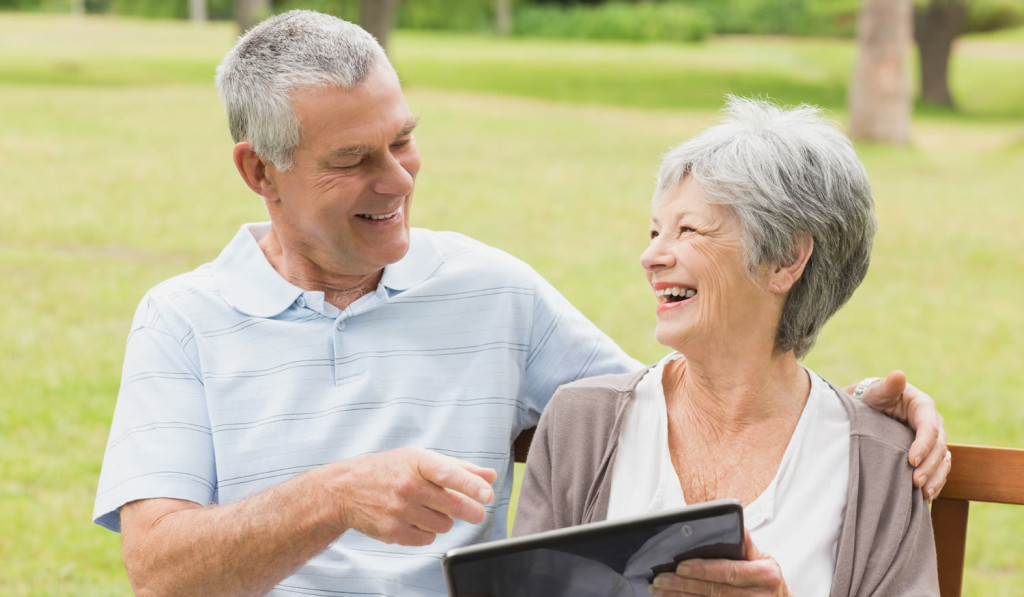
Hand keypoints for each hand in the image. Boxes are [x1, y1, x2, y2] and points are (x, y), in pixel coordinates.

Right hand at [325, 447, 496, 545]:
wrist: (346, 489)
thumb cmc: (390, 470)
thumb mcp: (420, 459)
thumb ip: (458, 468)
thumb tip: (490, 475)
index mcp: (416, 462)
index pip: (447, 473)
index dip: (470, 484)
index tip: (487, 493)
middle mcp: (407, 485)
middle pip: (451, 505)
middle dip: (471, 511)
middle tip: (477, 513)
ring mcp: (398, 510)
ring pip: (443, 525)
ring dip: (444, 520)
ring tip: (429, 509)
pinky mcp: (392, 531)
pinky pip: (427, 539)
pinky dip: (427, 532)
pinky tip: (415, 520)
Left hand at [649, 530, 787, 595]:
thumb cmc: (766, 579)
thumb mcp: (763, 559)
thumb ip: (747, 544)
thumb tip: (738, 526)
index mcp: (765, 575)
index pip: (729, 571)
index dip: (704, 569)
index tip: (680, 566)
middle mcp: (757, 596)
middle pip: (714, 591)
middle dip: (683, 585)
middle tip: (659, 579)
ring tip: (658, 590)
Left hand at [850, 370, 949, 499]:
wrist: (869, 409)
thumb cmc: (872, 397)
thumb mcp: (877, 390)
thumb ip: (888, 386)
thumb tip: (898, 375)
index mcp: (923, 406)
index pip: (929, 427)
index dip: (923, 444)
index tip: (911, 460)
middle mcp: (932, 423)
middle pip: (938, 447)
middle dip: (929, 466)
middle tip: (915, 482)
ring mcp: (932, 440)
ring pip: (942, 461)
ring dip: (935, 478)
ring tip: (923, 494)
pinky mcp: (928, 453)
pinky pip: (938, 470)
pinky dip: (935, 483)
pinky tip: (927, 496)